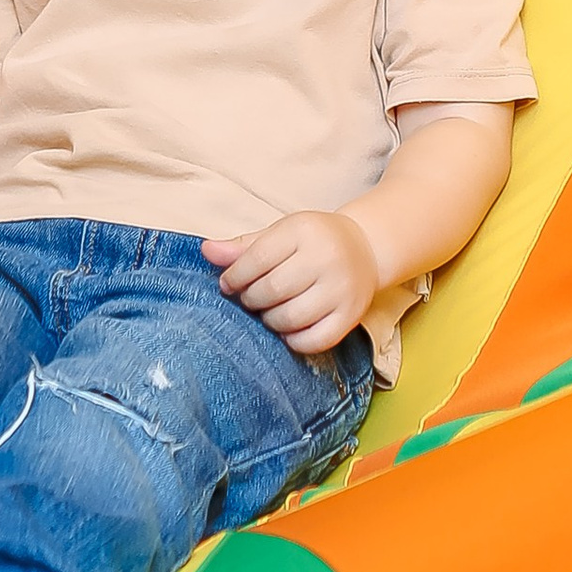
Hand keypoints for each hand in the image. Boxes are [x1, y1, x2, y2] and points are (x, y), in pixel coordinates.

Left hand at [204, 209, 376, 357]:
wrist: (365, 249)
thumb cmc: (313, 241)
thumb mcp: (280, 234)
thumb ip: (243, 246)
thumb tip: (206, 251)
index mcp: (304, 230)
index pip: (257, 258)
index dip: (234, 276)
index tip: (228, 284)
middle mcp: (327, 258)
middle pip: (272, 290)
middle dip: (251, 299)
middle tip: (250, 298)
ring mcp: (342, 289)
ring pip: (290, 318)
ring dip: (269, 320)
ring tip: (269, 311)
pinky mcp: (351, 316)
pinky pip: (313, 341)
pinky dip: (293, 339)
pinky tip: (288, 328)